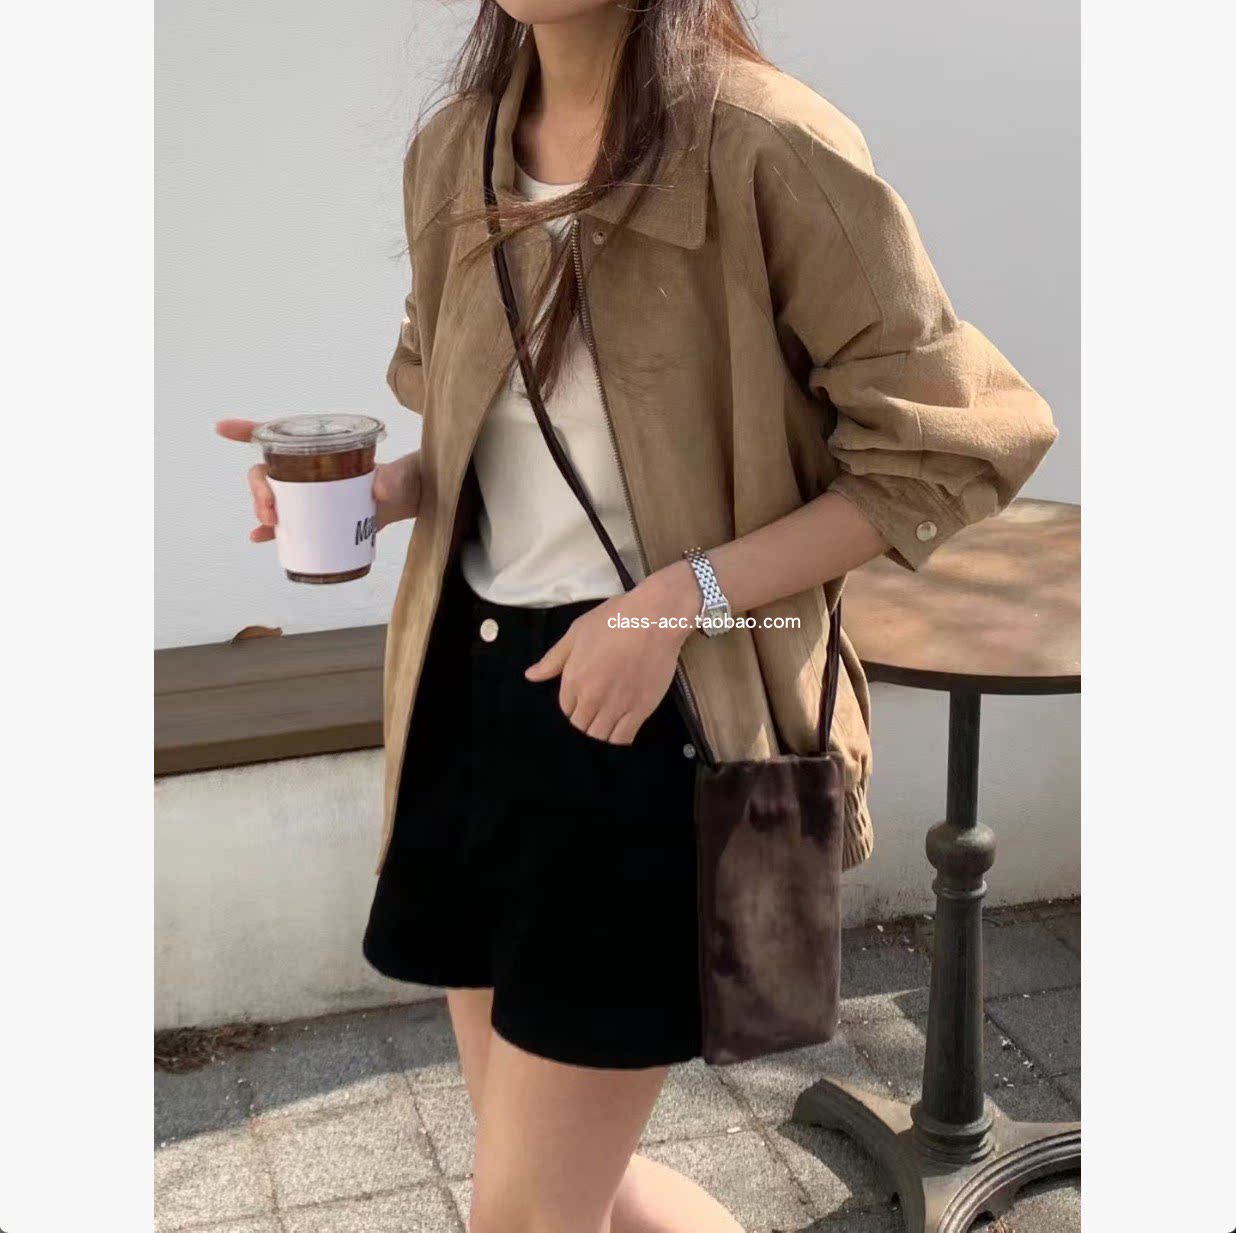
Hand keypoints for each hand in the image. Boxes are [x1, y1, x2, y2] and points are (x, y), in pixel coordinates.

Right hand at [214, 419, 420, 541]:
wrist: (416, 500)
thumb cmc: (406, 478)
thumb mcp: (402, 475)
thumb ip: (393, 479)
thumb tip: (378, 490)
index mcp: (325, 450)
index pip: (283, 436)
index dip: (249, 430)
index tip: (222, 428)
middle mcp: (313, 470)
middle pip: (270, 473)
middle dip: (260, 490)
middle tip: (271, 511)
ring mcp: (315, 494)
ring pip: (275, 498)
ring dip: (263, 510)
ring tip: (269, 525)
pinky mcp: (322, 518)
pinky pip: (291, 525)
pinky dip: (272, 532)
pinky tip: (259, 537)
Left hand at [524, 561, 698, 743]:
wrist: (654, 618)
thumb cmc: (614, 619)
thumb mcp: (577, 632)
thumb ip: (553, 659)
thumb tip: (531, 676)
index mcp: (574, 679)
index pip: (565, 710)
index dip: (573, 706)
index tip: (582, 699)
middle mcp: (592, 697)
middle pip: (580, 726)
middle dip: (584, 721)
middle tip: (596, 710)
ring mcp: (617, 706)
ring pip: (599, 737)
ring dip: (600, 732)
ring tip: (607, 720)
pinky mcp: (640, 710)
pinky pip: (623, 738)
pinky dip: (618, 739)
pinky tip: (621, 728)